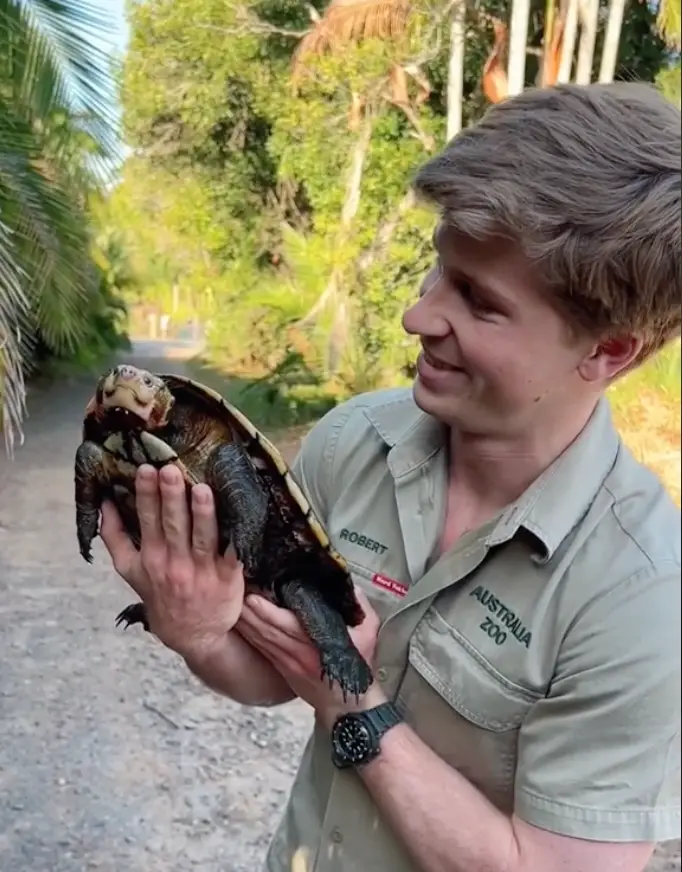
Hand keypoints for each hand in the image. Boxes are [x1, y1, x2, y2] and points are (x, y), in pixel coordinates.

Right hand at [99, 463, 244, 660]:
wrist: (194, 636)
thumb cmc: (162, 595)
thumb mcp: (130, 571)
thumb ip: (115, 538)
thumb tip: (104, 502)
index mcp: (150, 558)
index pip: (147, 521)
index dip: (146, 495)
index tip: (145, 469)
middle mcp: (174, 564)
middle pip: (173, 525)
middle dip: (171, 496)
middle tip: (170, 469)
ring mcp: (202, 572)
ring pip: (202, 538)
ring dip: (202, 513)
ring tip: (202, 489)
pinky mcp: (228, 578)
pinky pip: (232, 554)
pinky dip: (235, 537)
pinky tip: (239, 517)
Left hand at [236, 587, 385, 726]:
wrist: (348, 706)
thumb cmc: (357, 667)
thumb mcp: (367, 633)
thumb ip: (359, 606)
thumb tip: (347, 584)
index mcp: (316, 644)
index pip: (287, 625)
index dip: (268, 610)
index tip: (255, 593)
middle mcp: (296, 652)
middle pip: (266, 629)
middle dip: (249, 609)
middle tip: (235, 590)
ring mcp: (285, 661)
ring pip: (259, 637)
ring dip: (245, 620)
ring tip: (232, 601)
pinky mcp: (280, 667)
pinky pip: (260, 646)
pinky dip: (249, 633)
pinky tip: (239, 621)